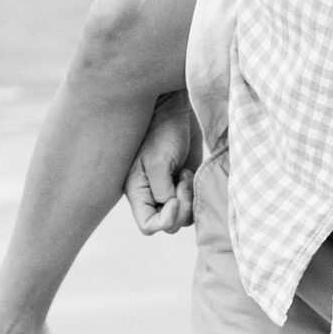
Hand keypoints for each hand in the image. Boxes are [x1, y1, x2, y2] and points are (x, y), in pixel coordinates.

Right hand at [123, 91, 200, 234]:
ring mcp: (168, 189)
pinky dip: (196, 194)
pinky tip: (192, 173)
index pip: (148, 225)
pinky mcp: (184, 181)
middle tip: (184, 180)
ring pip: (183, 216)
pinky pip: (192, 203)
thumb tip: (171, 207)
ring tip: (187, 175)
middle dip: (181, 207)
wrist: (175, 107)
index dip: (165, 219)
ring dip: (189, 200)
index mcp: (137, 191)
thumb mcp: (158, 162)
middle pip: (168, 223)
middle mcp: (151, 194)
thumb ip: (162, 190)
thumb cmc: (162, 129)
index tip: (175, 199)